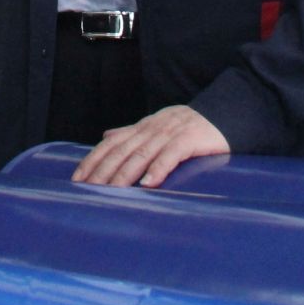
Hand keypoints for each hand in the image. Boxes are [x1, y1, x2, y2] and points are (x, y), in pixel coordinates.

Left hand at [70, 105, 229, 187]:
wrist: (225, 113)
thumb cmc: (188, 126)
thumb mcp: (157, 126)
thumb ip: (131, 132)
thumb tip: (106, 136)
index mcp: (142, 127)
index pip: (111, 144)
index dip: (93, 159)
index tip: (78, 178)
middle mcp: (151, 129)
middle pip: (121, 151)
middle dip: (103, 171)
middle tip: (88, 189)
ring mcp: (170, 133)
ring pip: (141, 154)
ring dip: (125, 173)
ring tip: (112, 191)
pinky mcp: (190, 140)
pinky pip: (171, 155)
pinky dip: (159, 168)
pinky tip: (149, 183)